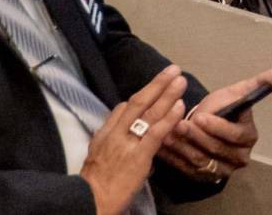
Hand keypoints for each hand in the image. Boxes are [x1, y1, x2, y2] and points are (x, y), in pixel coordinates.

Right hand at [79, 65, 187, 214]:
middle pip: (138, 103)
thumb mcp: (97, 157)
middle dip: (156, 85)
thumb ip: (112, 142)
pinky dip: (169, 117)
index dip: (140, 97)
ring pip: (149, 113)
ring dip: (167, 94)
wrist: (90, 202)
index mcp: (104, 134)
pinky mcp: (139, 156)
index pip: (122, 109)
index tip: (152, 88)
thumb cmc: (95, 186)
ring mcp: (127, 143)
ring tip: (181, 80)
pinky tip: (180, 106)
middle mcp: (115, 134)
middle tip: (172, 70)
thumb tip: (128, 135)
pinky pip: (156, 132)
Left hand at [159, 67, 271, 184]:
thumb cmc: (221, 108)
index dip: (217, 127)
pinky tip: (164, 145)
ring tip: (168, 133)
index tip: (200, 116)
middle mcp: (238, 159)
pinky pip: (187, 170)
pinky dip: (175, 158)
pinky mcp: (203, 178)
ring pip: (200, 161)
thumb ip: (259, 84)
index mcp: (248, 137)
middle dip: (196, 137)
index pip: (234, 135)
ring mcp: (220, 171)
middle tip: (179, 124)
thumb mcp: (237, 93)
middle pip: (216, 150)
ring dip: (183, 147)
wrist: (202, 124)